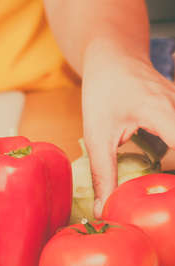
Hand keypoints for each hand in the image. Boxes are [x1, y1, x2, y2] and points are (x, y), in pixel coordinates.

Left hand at [82, 40, 174, 217]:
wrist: (113, 56)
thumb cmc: (103, 90)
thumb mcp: (97, 134)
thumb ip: (103, 174)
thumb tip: (102, 210)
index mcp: (163, 113)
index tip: (169, 199)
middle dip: (172, 176)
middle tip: (163, 197)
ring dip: (170, 163)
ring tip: (163, 188)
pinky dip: (172, 152)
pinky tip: (163, 165)